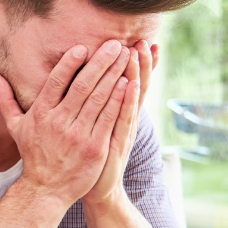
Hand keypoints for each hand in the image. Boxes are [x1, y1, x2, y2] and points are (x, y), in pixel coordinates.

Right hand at [0, 39, 131, 206]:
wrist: (46, 189)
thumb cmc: (33, 155)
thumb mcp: (15, 127)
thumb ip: (5, 99)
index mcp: (40, 114)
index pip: (55, 82)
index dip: (69, 64)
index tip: (83, 47)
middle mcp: (59, 122)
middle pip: (83, 86)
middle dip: (101, 62)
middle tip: (115, 43)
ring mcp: (78, 135)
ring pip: (99, 99)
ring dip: (115, 75)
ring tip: (127, 56)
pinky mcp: (95, 147)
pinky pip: (109, 118)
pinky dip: (120, 99)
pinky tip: (129, 83)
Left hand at [84, 41, 153, 209]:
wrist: (96, 188)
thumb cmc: (89, 156)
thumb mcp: (93, 128)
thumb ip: (92, 106)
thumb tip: (86, 85)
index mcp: (117, 113)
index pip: (129, 82)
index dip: (135, 64)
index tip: (139, 40)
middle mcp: (124, 118)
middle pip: (135, 84)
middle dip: (138, 62)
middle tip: (141, 38)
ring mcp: (123, 129)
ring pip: (132, 96)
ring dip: (136, 72)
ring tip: (139, 50)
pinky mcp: (116, 141)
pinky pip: (123, 117)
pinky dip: (129, 99)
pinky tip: (131, 83)